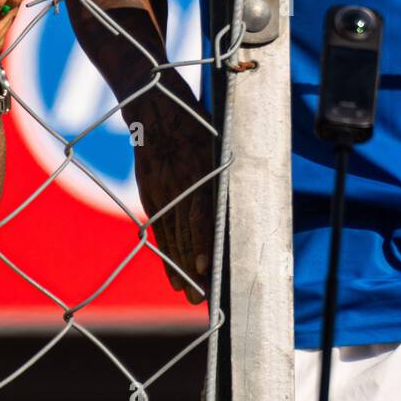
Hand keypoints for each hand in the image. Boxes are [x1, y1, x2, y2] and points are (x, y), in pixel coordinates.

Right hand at [127, 91, 214, 305]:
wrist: (151, 101)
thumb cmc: (194, 115)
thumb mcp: (217, 134)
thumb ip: (227, 163)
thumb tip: (251, 185)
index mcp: (197, 170)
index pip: (200, 216)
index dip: (203, 246)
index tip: (207, 272)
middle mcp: (177, 185)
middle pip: (186, 234)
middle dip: (195, 269)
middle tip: (204, 299)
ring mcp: (160, 190)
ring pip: (171, 237)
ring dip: (180, 268)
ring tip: (189, 295)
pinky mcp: (150, 192)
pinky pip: (159, 229)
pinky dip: (167, 253)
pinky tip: (173, 273)